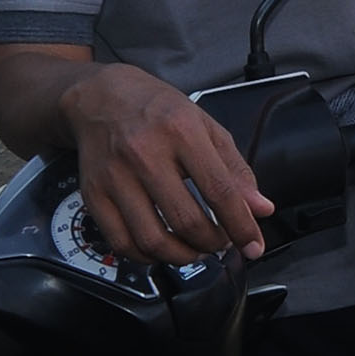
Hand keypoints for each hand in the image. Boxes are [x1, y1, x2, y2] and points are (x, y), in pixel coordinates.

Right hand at [59, 64, 271, 264]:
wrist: (101, 98)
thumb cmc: (157, 111)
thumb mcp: (206, 127)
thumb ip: (236, 170)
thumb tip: (261, 209)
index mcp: (181, 131)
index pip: (219, 191)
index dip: (241, 226)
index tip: (254, 246)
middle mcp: (145, 153)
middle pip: (185, 221)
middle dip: (212, 244)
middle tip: (220, 242)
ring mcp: (115, 176)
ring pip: (152, 239)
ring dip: (183, 256)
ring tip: (195, 249)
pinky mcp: (93, 194)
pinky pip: (121, 242)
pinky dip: (147, 257)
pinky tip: (162, 248)